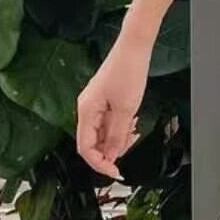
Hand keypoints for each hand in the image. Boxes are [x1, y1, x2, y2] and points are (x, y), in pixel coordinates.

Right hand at [75, 35, 150, 179]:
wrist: (133, 48)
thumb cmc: (127, 71)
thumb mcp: (126, 109)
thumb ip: (117, 135)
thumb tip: (111, 155)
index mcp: (86, 110)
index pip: (85, 147)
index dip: (99, 163)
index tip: (114, 171)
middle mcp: (87, 108)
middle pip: (93, 142)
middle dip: (111, 150)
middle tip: (129, 145)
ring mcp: (95, 105)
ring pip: (102, 134)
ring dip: (117, 140)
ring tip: (133, 132)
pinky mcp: (104, 101)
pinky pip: (108, 123)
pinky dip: (119, 129)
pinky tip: (131, 124)